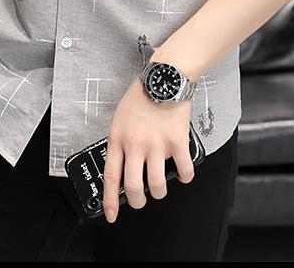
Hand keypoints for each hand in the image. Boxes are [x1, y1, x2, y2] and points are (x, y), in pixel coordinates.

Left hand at [101, 78, 193, 222]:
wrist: (164, 78)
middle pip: (134, 188)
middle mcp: (136, 144)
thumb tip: (120, 164)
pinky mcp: (178, 142)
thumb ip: (119, 141)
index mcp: (118, 138)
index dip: (110, 200)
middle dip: (138, 201)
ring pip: (157, 185)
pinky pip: (184, 171)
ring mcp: (157, 145)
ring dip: (159, 192)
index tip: (111, 214)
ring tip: (160, 186)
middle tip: (141, 200)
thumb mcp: (119, 117)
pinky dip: (184, 177)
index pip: (111, 177)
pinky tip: (181, 173)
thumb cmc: (142, 95)